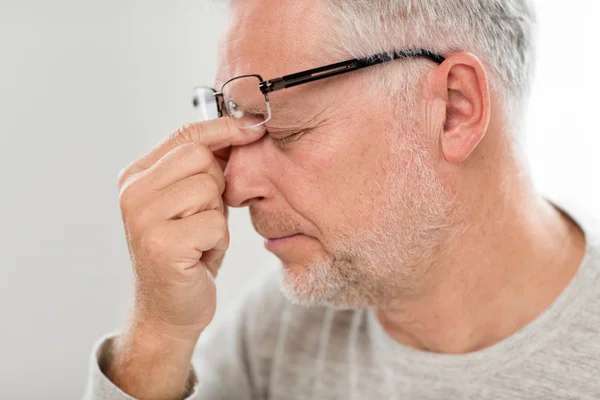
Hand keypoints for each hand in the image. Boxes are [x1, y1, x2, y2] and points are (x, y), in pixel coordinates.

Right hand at [117, 117, 265, 339]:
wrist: (168, 310)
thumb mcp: (192, 203)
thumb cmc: (187, 253)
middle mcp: (132, 193)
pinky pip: (215, 223)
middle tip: (204, 216)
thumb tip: (244, 128)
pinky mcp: (161, 244)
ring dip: (217, 217)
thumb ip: (203, 169)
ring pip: (210, 188)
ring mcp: (142, 217)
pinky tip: (200, 256)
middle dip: (217, 185)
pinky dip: (218, 241)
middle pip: (200, 158)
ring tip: (200, 238)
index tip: (254, 126)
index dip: (224, 128)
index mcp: (136, 177)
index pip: (185, 135)